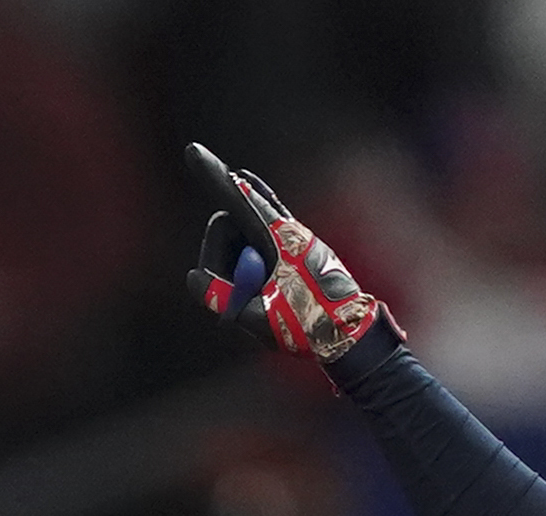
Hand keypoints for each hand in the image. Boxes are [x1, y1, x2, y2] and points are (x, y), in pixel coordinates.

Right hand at [187, 143, 401, 362]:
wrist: (353, 335)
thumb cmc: (308, 328)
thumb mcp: (257, 318)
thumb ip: (220, 297)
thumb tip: (196, 278)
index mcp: (278, 239)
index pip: (236, 200)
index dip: (211, 175)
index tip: (192, 150)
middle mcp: (286, 229)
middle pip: (229, 223)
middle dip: (217, 254)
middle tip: (231, 295)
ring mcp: (293, 237)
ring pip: (243, 233)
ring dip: (234, 262)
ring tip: (257, 298)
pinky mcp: (298, 248)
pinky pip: (267, 223)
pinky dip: (252, 216)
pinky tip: (246, 188)